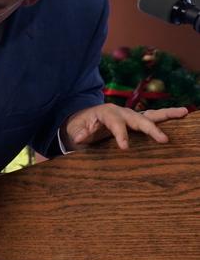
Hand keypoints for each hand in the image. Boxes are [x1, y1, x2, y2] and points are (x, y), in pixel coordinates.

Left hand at [60, 104, 188, 149]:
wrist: (83, 119)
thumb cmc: (80, 125)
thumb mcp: (75, 129)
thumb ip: (79, 133)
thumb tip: (80, 138)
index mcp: (106, 112)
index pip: (115, 123)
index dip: (121, 135)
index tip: (125, 147)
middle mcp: (121, 111)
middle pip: (138, 118)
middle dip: (151, 129)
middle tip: (164, 139)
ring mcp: (131, 115)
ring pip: (150, 115)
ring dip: (168, 115)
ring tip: (184, 112)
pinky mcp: (136, 121)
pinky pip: (153, 119)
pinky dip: (167, 117)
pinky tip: (183, 115)